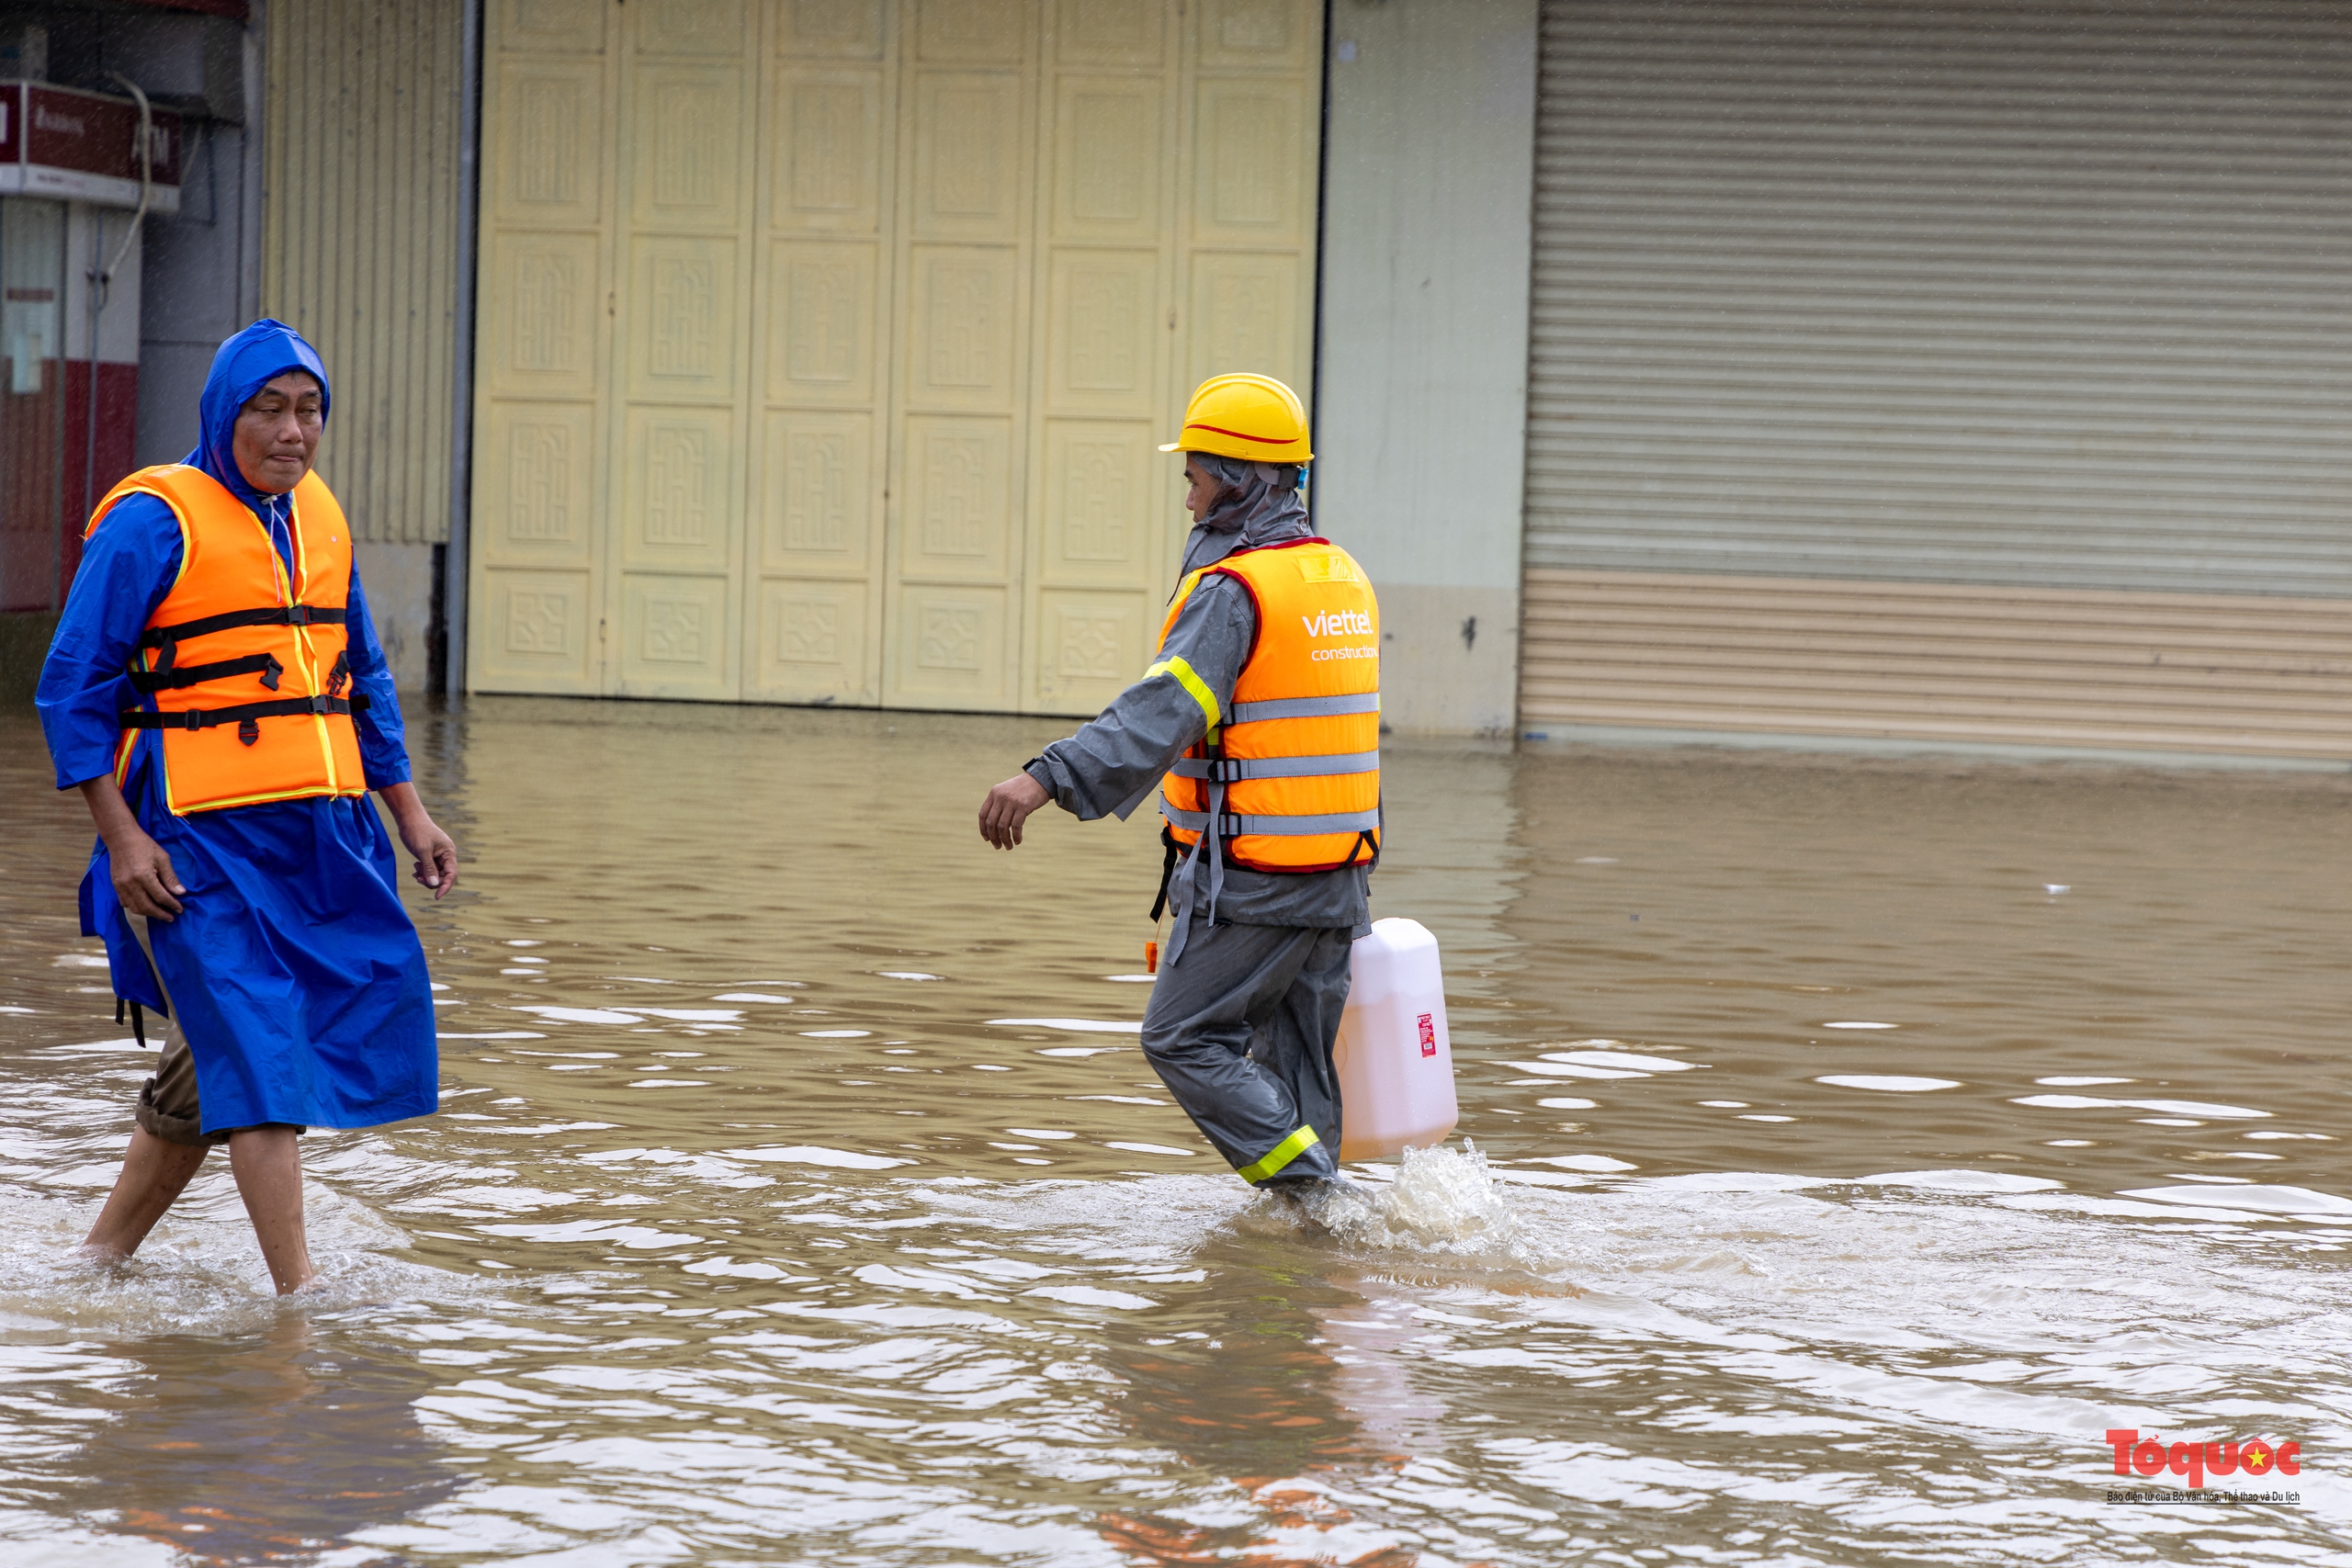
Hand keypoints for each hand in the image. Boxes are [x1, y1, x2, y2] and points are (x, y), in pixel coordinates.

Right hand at [78, 776, 183, 919]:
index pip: (160, 897)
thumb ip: (170, 877)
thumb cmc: (144, 846)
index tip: (180, 909)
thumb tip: (181, 893)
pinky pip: (125, 903)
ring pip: (135, 908)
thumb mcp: (162, 858)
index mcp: (144, 876)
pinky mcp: (115, 886)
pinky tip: (145, 906)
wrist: (121, 839)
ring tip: (160, 913)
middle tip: (171, 917)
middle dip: (160, 914)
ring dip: (148, 913)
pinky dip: (136, 907)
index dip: (172, 905)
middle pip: (146, 907)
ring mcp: (121, 886)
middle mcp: (131, 884)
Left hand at [379, 782, 458, 898]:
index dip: (445, 887)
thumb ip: (429, 868)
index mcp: (449, 853)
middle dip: (431, 880)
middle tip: (417, 878)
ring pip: (436, 873)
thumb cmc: (417, 832)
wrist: (409, 819)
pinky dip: (423, 871)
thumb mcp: (422, 851)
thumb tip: (434, 884)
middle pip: (444, 876)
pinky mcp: (431, 855)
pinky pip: (430, 869)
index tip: (436, 897)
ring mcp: (438, 855)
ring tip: (415, 870)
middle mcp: (446, 855)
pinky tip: (415, 868)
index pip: (452, 874)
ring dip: (426, 876)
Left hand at [979, 772, 1049, 849]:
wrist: (1041, 779)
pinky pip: (1016, 826)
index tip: (987, 839)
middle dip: (994, 838)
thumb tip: (993, 828)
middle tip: (998, 846)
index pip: (983, 815)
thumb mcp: (1007, 792)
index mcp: (994, 793)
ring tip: (1009, 847)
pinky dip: (1016, 836)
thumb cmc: (1024, 789)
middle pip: (991, 823)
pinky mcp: (1023, 806)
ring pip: (1003, 827)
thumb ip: (999, 805)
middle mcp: (1000, 797)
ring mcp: (1011, 801)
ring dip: (1005, 840)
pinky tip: (1018, 841)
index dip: (983, 829)